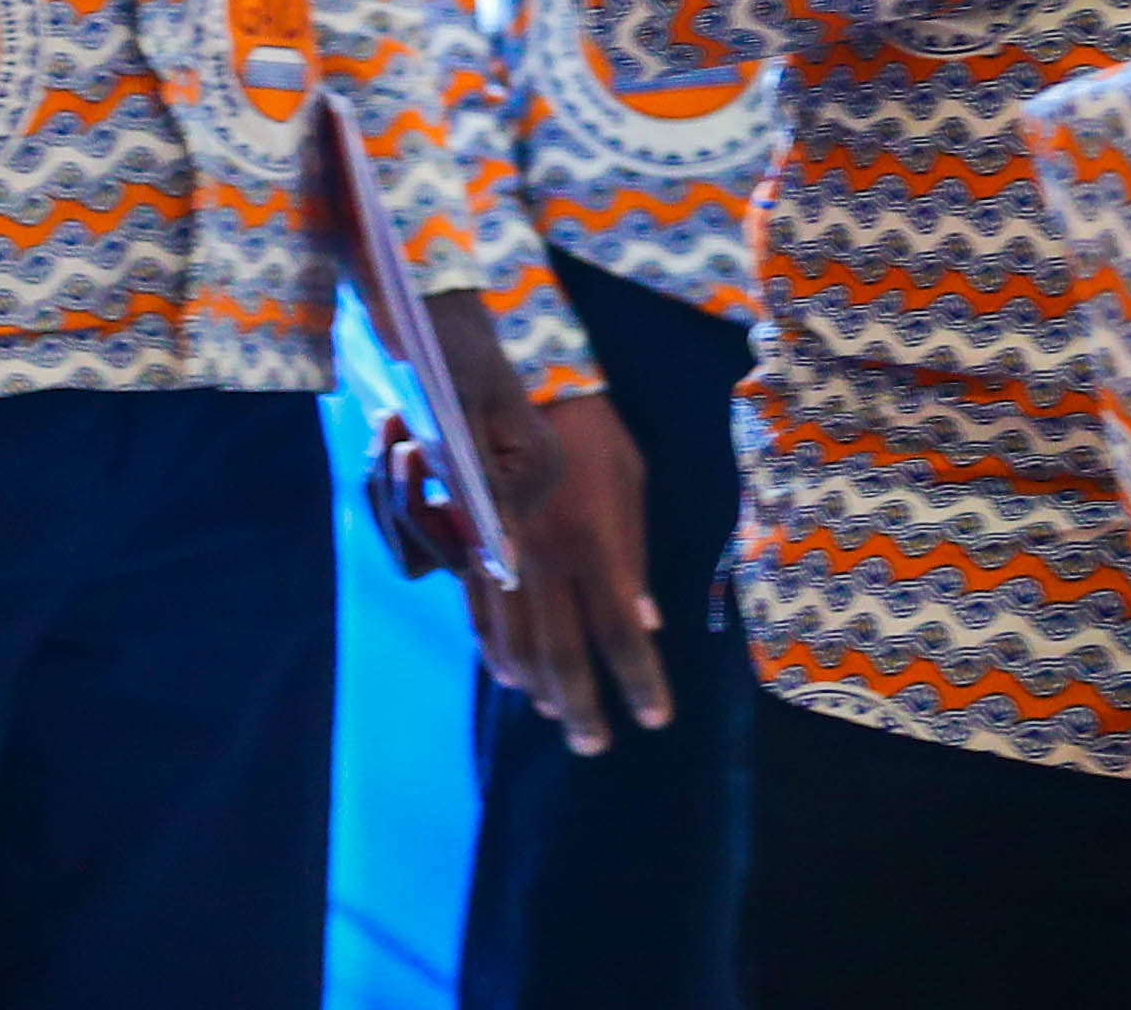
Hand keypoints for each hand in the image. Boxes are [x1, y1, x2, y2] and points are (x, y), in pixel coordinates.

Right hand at [428, 293, 669, 757]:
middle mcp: (546, 560)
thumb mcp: (632, 484)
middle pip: (563, 656)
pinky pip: (484, 618)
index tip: (655, 718)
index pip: (621, 632)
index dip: (639, 681)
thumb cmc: (594, 433)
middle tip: (595, 745)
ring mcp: (504, 558)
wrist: (522, 386)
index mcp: (595, 542)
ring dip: (540, 690)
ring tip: (560, 716)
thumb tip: (647, 626)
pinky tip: (515, 678)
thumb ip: (634, 558)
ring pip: (517, 646)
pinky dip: (500, 655)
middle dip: (582, 708)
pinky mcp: (475, 552)